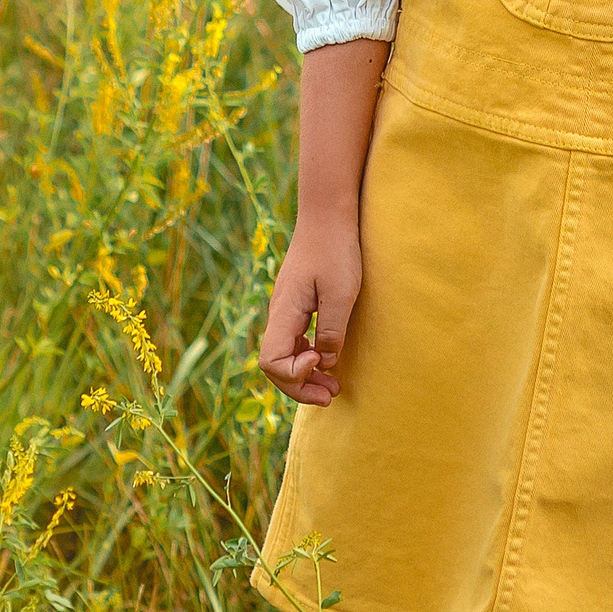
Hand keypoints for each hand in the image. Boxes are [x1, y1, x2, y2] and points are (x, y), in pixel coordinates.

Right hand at [257, 211, 362, 406]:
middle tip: (331, 397)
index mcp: (283, 312)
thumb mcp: (341, 292)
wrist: (328, 214)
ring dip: (305, 376)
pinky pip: (293, 342)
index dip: (294, 374)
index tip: (321, 361)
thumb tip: (326, 363)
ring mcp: (285, 310)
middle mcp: (278, 314)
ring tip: (333, 388)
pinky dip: (307, 357)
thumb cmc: (336, 249)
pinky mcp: (296, 305)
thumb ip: (331, 329)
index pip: (271, 362)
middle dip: (300, 387)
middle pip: (274, 366)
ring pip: (283, 356)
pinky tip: (327, 360)